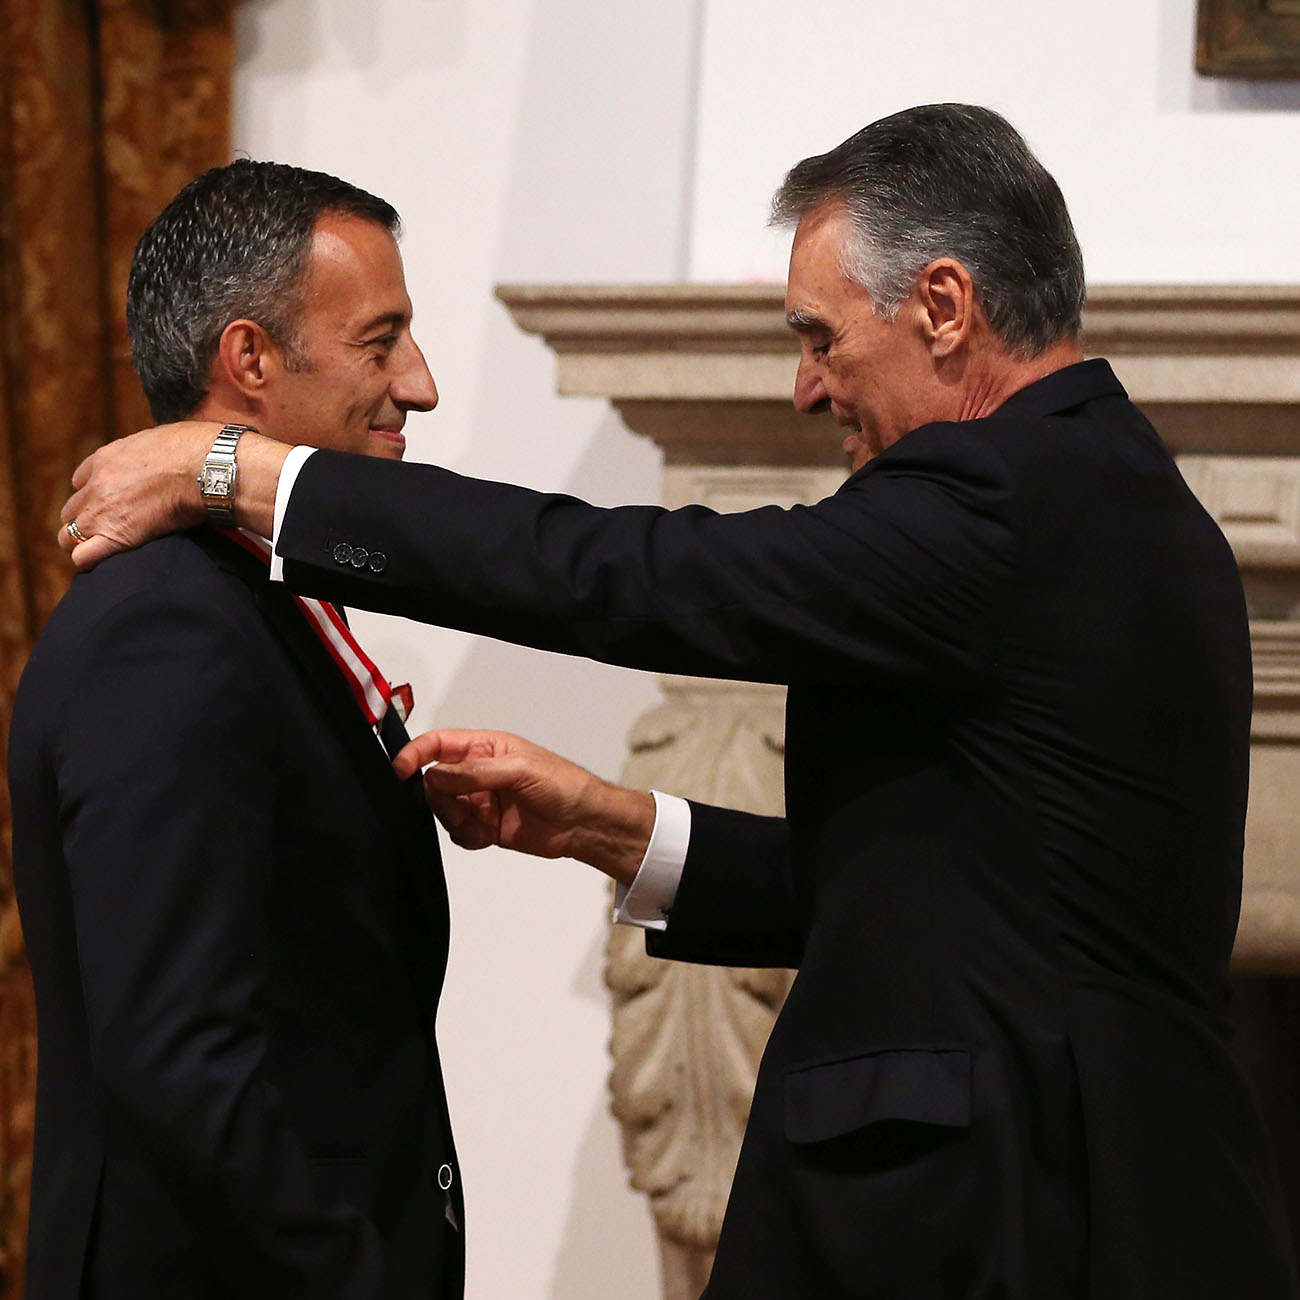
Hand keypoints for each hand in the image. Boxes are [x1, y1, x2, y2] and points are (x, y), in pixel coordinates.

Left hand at [58, 422, 220, 568]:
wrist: (206, 469)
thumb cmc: (197, 452)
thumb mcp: (161, 439)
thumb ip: (147, 453)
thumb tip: (163, 456)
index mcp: (106, 459)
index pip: (81, 482)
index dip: (95, 495)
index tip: (113, 505)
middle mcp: (96, 485)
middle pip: (71, 511)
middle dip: (87, 521)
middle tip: (112, 532)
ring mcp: (101, 510)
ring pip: (69, 536)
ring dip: (86, 543)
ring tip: (109, 552)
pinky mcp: (115, 535)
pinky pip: (83, 556)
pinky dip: (90, 561)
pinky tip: (107, 563)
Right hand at [393, 729, 655, 885]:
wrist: (584, 824)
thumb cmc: (562, 785)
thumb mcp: (520, 770)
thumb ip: (475, 772)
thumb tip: (435, 776)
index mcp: (484, 747)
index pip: (437, 744)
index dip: (415, 755)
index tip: (400, 772)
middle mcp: (477, 772)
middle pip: (434, 782)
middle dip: (441, 799)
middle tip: (463, 810)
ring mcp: (479, 801)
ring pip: (442, 811)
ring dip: (455, 822)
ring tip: (482, 826)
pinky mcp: (484, 827)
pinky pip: (457, 834)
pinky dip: (466, 838)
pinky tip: (488, 838)